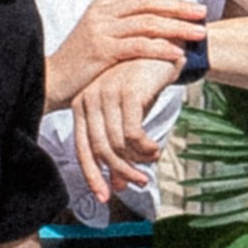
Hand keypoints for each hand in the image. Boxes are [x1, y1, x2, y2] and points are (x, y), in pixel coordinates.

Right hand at [45, 0, 203, 106]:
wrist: (48, 83)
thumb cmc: (76, 66)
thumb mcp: (95, 38)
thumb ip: (118, 28)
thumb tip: (150, 28)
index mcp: (100, 6)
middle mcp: (101, 13)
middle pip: (148, 1)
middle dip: (179, 6)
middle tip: (202, 12)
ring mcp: (101, 31)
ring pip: (148, 22)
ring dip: (178, 27)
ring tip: (199, 34)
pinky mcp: (103, 51)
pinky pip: (139, 46)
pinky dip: (161, 48)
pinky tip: (178, 54)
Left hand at [67, 62, 172, 207]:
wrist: (165, 49)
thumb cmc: (145, 85)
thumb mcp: (129, 119)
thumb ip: (120, 150)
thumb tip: (119, 186)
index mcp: (82, 105)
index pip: (83, 149)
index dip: (93, 176)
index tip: (105, 197)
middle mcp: (88, 98)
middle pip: (100, 150)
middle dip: (121, 171)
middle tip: (140, 182)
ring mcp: (106, 94)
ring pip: (118, 144)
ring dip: (138, 160)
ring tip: (153, 160)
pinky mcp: (126, 92)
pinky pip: (133, 133)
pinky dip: (145, 147)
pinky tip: (155, 149)